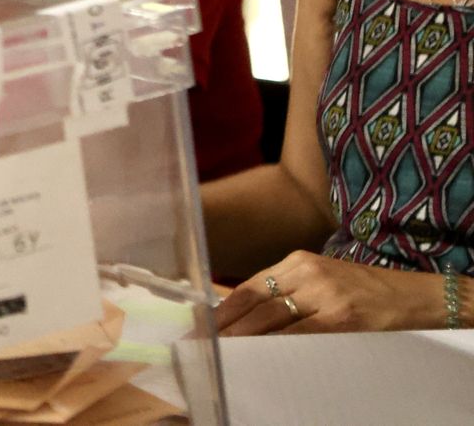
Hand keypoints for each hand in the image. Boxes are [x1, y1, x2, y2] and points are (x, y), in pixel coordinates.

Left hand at [215, 250, 443, 334]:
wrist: (416, 297)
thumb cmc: (365, 291)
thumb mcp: (322, 279)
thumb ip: (288, 291)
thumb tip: (245, 316)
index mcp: (298, 261)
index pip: (248, 287)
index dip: (223, 309)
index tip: (202, 326)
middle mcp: (307, 272)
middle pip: (254, 303)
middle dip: (227, 326)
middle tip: (205, 344)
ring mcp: (324, 294)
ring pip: (272, 320)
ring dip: (245, 339)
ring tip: (225, 353)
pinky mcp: (341, 318)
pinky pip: (299, 335)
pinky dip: (277, 346)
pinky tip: (261, 356)